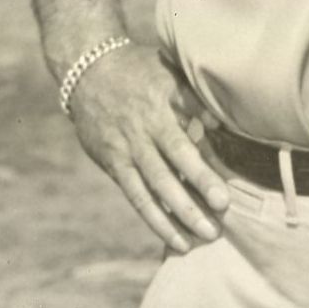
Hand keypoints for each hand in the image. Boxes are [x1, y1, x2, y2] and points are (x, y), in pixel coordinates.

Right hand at [63, 45, 231, 252]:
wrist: (86, 70)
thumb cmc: (138, 69)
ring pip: (149, 191)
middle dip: (191, 202)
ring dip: (174, 218)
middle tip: (216, 224)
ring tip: (199, 238)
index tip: (222, 198)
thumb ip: (192, 97)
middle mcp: (139, 134)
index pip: (181, 147)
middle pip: (166, 173)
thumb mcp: (166, 71)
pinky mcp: (112, 164)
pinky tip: (175, 237)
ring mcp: (123, 152)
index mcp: (156, 109)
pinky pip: (135, 196)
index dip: (201, 174)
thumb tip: (220, 123)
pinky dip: (154, 219)